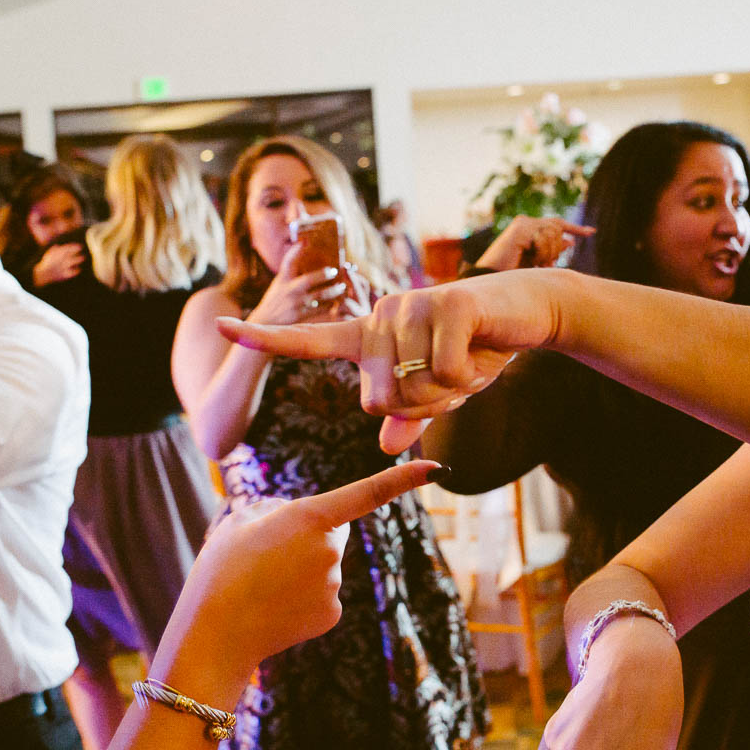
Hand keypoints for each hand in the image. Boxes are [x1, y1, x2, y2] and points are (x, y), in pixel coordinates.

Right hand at [32, 242, 84, 287]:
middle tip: (83, 252)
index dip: (74, 247)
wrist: (42, 275)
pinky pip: (71, 272)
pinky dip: (76, 270)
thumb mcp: (49, 254)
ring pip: (72, 262)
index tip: (80, 246)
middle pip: (70, 255)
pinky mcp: (63, 275)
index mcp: (56, 255)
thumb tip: (58, 245)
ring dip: (78, 259)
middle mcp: (59, 260)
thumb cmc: (46, 263)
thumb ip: (54, 249)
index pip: (67, 249)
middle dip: (77, 253)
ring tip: (83, 258)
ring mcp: (62, 267)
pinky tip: (79, 269)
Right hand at [180, 459, 441, 664]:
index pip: (367, 493)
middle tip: (266, 554)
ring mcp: (335, 585)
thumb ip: (275, 509)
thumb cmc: (220, 571)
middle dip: (310, 534)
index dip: (403, 479)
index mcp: (310, 518)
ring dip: (302, 567)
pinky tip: (276, 605)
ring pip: (325, 564)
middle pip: (332, 530)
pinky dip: (304, 596)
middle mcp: (332, 550)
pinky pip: (324, 593)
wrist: (215, 635)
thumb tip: (295, 516)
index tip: (437, 468)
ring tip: (263, 583)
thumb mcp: (238, 522)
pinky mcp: (333, 614)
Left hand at [217, 269, 567, 452]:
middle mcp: (381, 315)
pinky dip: (470, 377)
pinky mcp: (446, 305)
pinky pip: (443, 373)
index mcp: (370, 335)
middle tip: (453, 377)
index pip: (308, 339)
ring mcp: (411, 306)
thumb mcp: (441, 393)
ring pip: (411, 391)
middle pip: (378, 401)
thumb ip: (411, 417)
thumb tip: (387, 444)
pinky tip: (482, 349)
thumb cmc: (478, 349)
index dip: (264, 339)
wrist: (529, 311)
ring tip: (469, 358)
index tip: (220, 328)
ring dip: (450, 393)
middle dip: (423, 407)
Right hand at [250, 245, 348, 325]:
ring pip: (318, 296)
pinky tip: (336, 302)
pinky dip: (329, 305)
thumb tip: (304, 256)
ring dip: (332, 291)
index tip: (305, 241)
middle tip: (334, 270)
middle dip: (322, 274)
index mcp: (282, 279)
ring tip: (341, 287)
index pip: (288, 261)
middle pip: (308, 279)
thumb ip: (290, 273)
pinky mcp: (300, 316)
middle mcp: (288, 290)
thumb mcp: (279, 284)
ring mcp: (295, 304)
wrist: (264, 323)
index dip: (296, 250)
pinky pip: (320, 310)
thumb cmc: (274, 301)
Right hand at [476, 217, 593, 270]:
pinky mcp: (520, 230)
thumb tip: (570, 241)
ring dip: (547, 253)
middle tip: (543, 264)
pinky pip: (543, 238)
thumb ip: (552, 250)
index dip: (576, 229)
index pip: (557, 224)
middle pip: (558, 228)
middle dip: (555, 249)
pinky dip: (540, 252)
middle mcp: (526, 222)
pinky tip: (530, 259)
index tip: (592, 232)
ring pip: (553, 233)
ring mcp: (522, 224)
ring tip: (534, 263)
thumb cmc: (511, 276)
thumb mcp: (537, 263)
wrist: (491, 283)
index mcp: (529, 228)